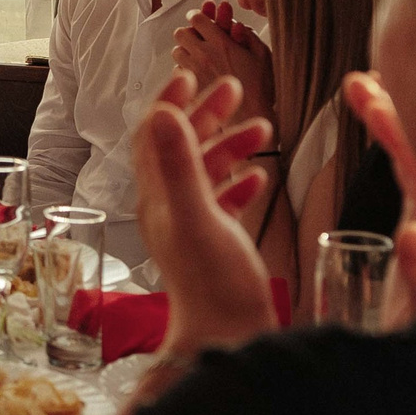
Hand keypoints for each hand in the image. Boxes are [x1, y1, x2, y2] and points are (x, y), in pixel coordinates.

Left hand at [134, 68, 276, 351]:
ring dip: (229, 146)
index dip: (169, 103)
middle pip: (180, 148)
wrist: (229, 339)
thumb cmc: (214, 285)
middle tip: (235, 90)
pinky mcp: (214, 245)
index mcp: (157, 197)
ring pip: (205, 173)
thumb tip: (163, 112)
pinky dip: (239, 183)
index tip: (191, 75)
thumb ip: (179, 165)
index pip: (152, 136)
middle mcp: (168, 209)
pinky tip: (259, 179)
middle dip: (205, 115)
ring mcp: (191, 227)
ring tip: (263, 130)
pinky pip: (222, 202)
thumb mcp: (198, 217)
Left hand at [171, 0, 271, 124]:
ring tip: (198, 56)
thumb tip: (234, 25)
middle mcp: (203, 55)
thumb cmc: (261, 86)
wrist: (252, 116)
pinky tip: (198, 73)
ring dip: (185, 50)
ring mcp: (194, 72)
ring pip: (176, 51)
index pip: (197, 19)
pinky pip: (178, 71)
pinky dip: (185, 69)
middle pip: (181, 33)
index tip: (201, 18)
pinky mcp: (189, 88)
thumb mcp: (262, 54)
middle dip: (189, 32)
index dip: (198, 16)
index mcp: (221, 43)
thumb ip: (247, 34)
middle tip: (199, 37)